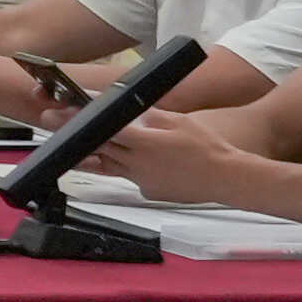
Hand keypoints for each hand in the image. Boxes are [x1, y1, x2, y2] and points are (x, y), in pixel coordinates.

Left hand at [89, 108, 243, 204]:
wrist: (226, 177)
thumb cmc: (207, 149)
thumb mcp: (178, 121)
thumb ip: (149, 115)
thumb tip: (131, 109)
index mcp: (143, 143)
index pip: (104, 130)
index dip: (89, 122)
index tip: (75, 117)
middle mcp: (137, 164)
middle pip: (102, 149)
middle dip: (91, 138)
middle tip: (84, 128)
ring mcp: (141, 181)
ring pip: (111, 167)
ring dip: (105, 156)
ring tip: (109, 147)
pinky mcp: (148, 192)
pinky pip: (131, 179)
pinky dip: (130, 170)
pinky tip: (146, 163)